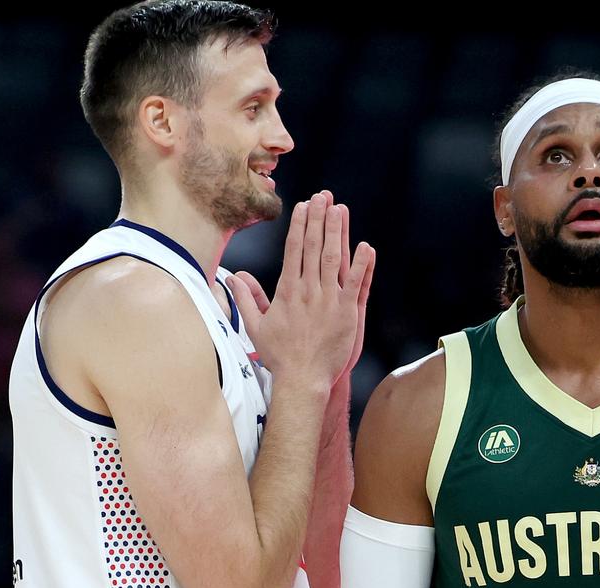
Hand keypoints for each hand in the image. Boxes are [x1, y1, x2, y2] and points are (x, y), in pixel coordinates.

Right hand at [228, 190, 374, 391]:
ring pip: (333, 258)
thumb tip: (234, 278)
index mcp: (287, 291)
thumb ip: (246, 299)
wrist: (302, 379)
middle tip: (324, 196)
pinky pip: (356, 283)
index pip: (294, 250)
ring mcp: (328, 300)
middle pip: (314, 247)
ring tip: (340, 209)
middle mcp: (307, 291)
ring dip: (337, 232)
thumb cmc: (280, 356)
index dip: (300, 225)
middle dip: (319, 219)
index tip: (304, 206)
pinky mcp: (347, 313)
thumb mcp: (255, 326)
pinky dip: (362, 264)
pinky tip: (366, 246)